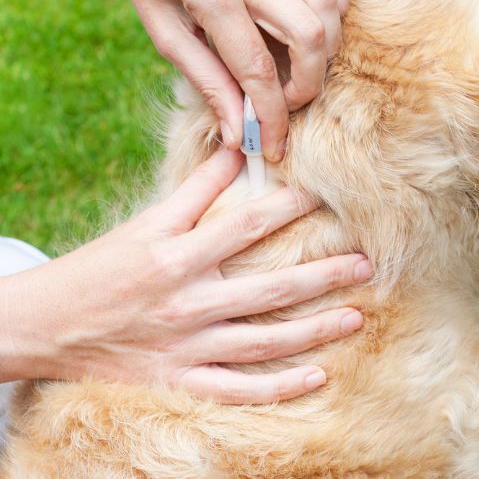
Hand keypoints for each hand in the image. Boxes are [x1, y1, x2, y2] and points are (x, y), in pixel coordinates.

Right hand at [0, 150, 371, 402]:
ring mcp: (187, 348)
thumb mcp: (146, 221)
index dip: (292, 207)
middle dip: (325, 275)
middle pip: (272, 289)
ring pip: (265, 342)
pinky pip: (239, 390)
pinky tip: (317, 377)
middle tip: (368, 264)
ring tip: (357, 316)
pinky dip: (279, 388)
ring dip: (316, 330)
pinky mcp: (180, 382)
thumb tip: (237, 150)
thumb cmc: (102, 266)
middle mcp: (190, 303)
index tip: (327, 196)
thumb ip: (196, 189)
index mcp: (179, 256)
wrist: (48, 325)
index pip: (249, 226)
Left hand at [88, 0, 352, 160]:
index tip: (271, 146)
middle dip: (309, 83)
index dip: (270, 117)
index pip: (256, 69)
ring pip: (329, 2)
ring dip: (327, 46)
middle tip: (288, 99)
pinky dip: (337, 4)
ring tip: (303, 63)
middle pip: (309, 35)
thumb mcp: (163, 30)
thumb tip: (237, 132)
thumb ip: (206, 81)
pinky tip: (315, 21)